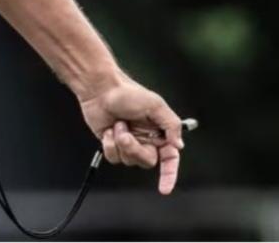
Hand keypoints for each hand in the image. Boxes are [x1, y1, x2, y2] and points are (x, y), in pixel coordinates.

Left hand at [78, 75, 184, 194]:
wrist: (99, 89)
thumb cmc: (126, 92)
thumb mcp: (155, 104)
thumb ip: (171, 124)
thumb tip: (179, 145)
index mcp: (160, 131)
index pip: (170, 158)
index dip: (169, 175)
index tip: (164, 188)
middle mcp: (146, 139)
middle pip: (147, 161)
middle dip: (134, 150)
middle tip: (125, 135)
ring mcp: (128, 142)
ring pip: (128, 160)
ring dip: (120, 143)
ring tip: (117, 125)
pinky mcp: (112, 144)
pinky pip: (113, 157)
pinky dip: (109, 144)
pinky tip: (108, 130)